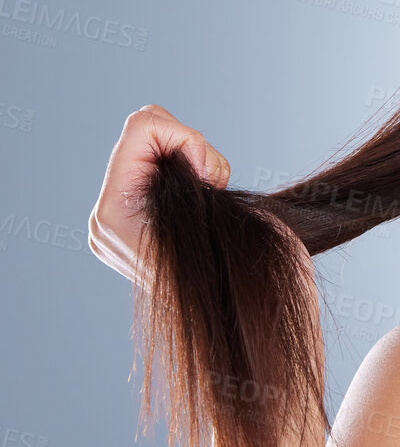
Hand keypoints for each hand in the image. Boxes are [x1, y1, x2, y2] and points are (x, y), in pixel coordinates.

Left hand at [88, 103, 230, 291]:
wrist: (245, 320)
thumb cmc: (241, 269)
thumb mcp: (221, 206)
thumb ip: (198, 164)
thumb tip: (188, 157)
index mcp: (115, 212)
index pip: (143, 127)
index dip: (188, 140)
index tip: (208, 180)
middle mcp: (106, 220)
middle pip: (145, 135)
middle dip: (188, 152)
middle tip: (208, 192)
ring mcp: (118, 228)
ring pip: (154, 156)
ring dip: (193, 170)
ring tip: (208, 209)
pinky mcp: (135, 229)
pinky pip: (157, 180)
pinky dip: (188, 185)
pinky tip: (200, 215)